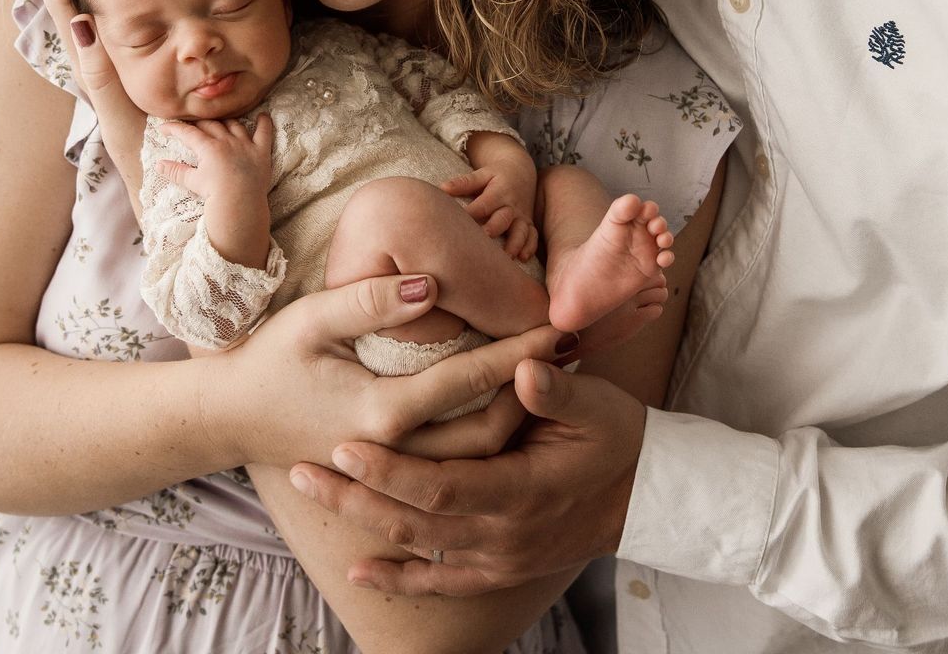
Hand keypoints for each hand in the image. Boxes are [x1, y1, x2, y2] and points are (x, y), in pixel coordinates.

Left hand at [39, 0, 145, 147]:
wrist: (170, 186)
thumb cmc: (149, 155)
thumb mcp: (122, 113)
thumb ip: (101, 72)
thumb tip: (79, 20)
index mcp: (88, 60)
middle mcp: (91, 57)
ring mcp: (106, 62)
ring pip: (87, 1)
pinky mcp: (126, 68)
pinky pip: (112, 17)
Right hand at [158, 115, 274, 239]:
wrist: (240, 204)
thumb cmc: (215, 194)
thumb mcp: (192, 182)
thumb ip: (175, 171)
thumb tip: (158, 165)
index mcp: (208, 147)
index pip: (187, 132)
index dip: (174, 128)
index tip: (163, 127)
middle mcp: (226, 141)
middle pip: (210, 124)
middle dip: (198, 123)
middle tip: (190, 127)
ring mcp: (245, 144)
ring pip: (234, 125)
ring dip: (226, 122)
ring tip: (220, 122)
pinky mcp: (261, 152)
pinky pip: (264, 132)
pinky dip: (264, 123)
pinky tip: (262, 116)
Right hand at [211, 275, 572, 470]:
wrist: (228, 418)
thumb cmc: (267, 361)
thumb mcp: (311, 320)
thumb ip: (371, 301)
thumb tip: (433, 283)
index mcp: (381, 411)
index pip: (469, 378)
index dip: (518, 350)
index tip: (558, 324)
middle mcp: (395, 450)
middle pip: (489, 433)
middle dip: (532, 394)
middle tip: (566, 355)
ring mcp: (392, 469)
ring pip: (476, 458)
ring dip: (517, 420)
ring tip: (546, 379)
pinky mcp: (388, 474)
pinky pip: (452, 467)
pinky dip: (487, 442)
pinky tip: (507, 411)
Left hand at [289, 358, 644, 595]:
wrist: (647, 493)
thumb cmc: (618, 436)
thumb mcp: (596, 403)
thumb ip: (554, 388)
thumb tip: (524, 366)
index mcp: (523, 491)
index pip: (441, 485)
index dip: (390, 470)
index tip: (345, 444)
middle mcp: (504, 534)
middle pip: (413, 520)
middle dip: (353, 494)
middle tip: (299, 468)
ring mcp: (499, 558)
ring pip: (417, 547)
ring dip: (361, 522)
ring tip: (312, 491)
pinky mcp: (498, 569)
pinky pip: (441, 582)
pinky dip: (398, 577)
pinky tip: (357, 567)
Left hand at [442, 141, 538, 254]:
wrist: (522, 171)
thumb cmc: (497, 175)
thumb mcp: (482, 174)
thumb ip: (464, 182)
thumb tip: (441, 189)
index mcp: (498, 192)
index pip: (483, 205)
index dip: (471, 214)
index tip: (457, 225)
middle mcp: (511, 206)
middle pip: (503, 219)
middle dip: (494, 230)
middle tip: (483, 239)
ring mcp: (521, 216)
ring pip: (521, 231)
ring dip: (515, 244)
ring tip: (506, 257)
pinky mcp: (528, 224)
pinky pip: (533, 236)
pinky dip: (530, 247)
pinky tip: (523, 258)